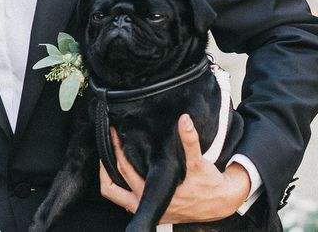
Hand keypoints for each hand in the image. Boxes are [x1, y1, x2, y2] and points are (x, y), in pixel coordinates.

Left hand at [100, 114, 251, 222]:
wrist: (222, 202)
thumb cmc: (209, 185)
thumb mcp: (199, 163)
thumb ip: (190, 141)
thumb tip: (184, 120)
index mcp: (155, 196)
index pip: (124, 171)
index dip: (115, 151)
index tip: (112, 134)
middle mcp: (149, 206)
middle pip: (113, 188)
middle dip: (105, 165)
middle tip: (106, 144)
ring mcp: (149, 209)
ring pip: (117, 196)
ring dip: (110, 178)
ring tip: (108, 157)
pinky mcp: (153, 208)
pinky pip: (126, 198)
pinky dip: (121, 184)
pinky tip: (123, 168)